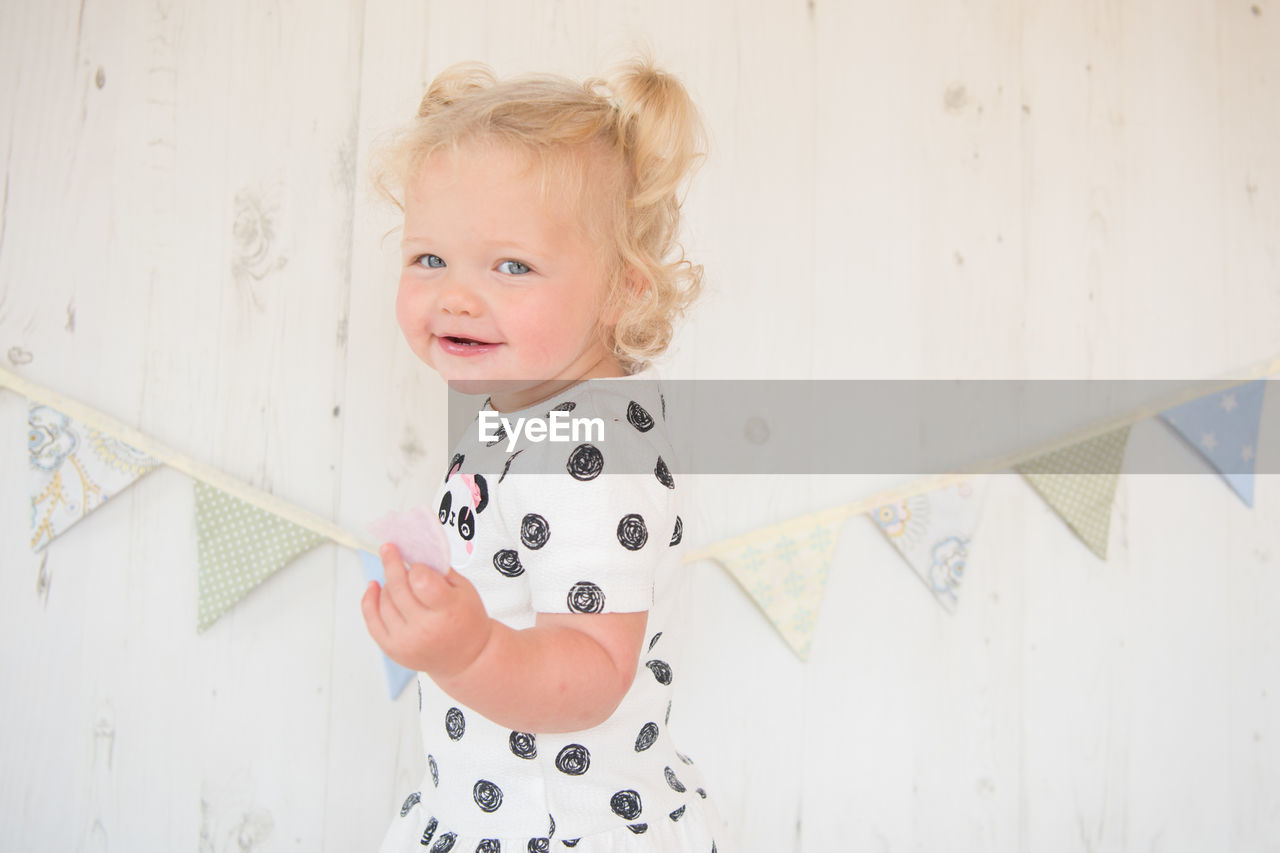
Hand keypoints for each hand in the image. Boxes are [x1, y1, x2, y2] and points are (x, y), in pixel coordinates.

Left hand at [361, 544, 492, 678]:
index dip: (416, 568)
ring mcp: (406, 640)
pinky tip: (373, 587)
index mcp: (448, 611)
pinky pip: (372, 620)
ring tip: (396, 578)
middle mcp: (425, 628)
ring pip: (384, 601)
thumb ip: (441, 570)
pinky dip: (369, 600)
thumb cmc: (466, 621)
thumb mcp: (465, 590)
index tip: (416, 564)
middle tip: (389, 550)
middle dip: (392, 563)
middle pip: (398, 588)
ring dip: (387, 583)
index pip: (421, 580)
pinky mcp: (392, 648)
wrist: (467, 657)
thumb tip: (415, 552)